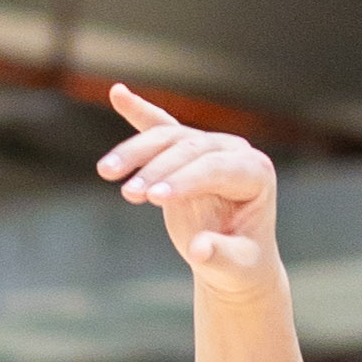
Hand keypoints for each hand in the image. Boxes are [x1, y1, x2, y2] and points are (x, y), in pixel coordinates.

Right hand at [100, 86, 277, 285]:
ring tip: (106, 173)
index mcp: (255, 174)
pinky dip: (138, 111)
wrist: (234, 258)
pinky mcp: (185, 149)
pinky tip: (118, 93)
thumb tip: (199, 250)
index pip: (215, 168)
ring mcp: (209, 145)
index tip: (154, 198)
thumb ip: (219, 256)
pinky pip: (160, 126)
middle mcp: (234, 151)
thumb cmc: (241, 263)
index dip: (184, 180)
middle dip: (156, 170)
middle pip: (189, 149)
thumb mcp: (236, 268)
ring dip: (135, 152)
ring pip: (168, 137)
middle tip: (129, 194)